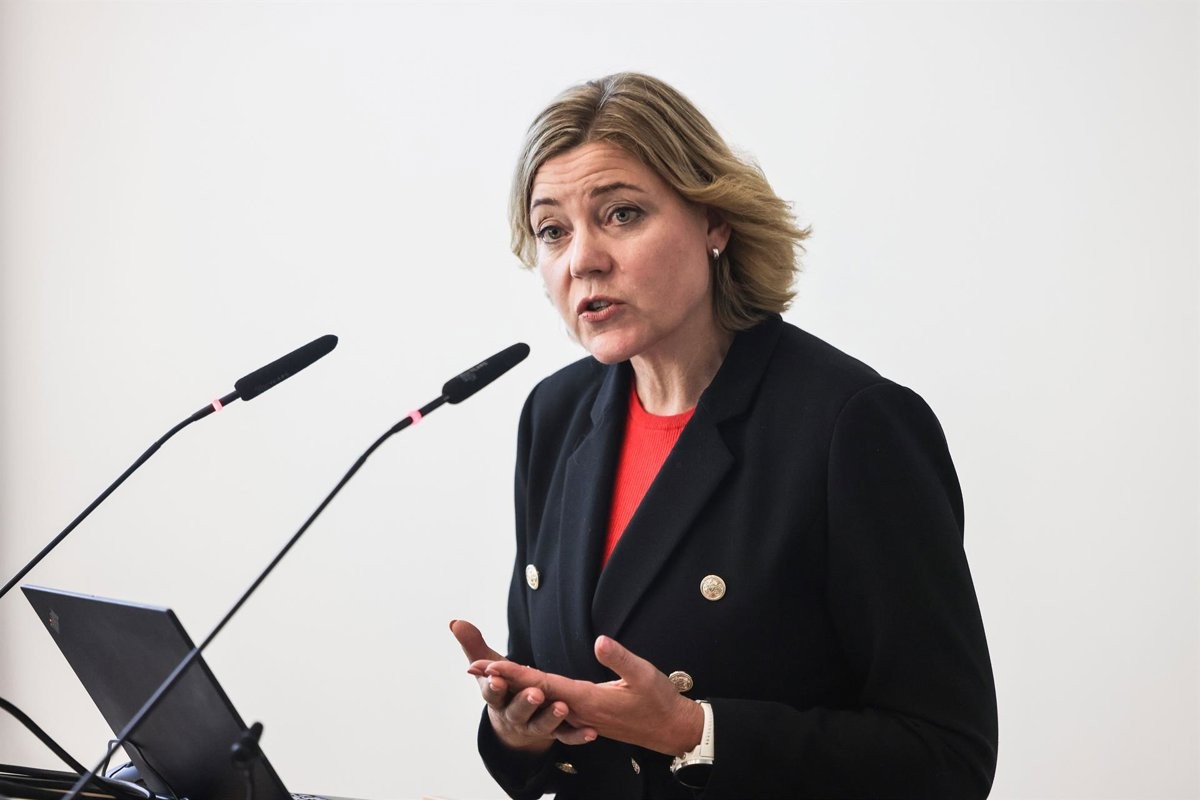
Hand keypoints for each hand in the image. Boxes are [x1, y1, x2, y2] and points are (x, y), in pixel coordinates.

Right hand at [449, 619, 597, 752]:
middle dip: (525, 702)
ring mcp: (534, 726)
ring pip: (541, 725)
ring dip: (551, 717)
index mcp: (497, 697)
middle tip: (535, 693)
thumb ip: (474, 645)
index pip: (493, 693)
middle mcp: (513, 715)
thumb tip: (454, 621)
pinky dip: (577, 736)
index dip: (493, 686)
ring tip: (562, 707)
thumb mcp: (487, 667)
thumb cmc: (502, 687)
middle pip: (517, 710)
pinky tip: (591, 732)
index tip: (496, 677)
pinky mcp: (554, 733)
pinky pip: (566, 737)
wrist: (514, 724)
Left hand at [483, 634, 703, 755]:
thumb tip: (599, 640)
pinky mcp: (587, 716)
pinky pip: (554, 705)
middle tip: (473, 668)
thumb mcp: (644, 675)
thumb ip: (620, 658)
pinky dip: (535, 697)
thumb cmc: (660, 702)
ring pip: (542, 699)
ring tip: (490, 676)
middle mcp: (579, 709)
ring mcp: (581, 715)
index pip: (543, 684)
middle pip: (534, 691)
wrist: (672, 730)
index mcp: (588, 699)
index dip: (515, 675)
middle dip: (504, 680)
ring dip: (515, 687)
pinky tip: (525, 693)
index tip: (490, 666)